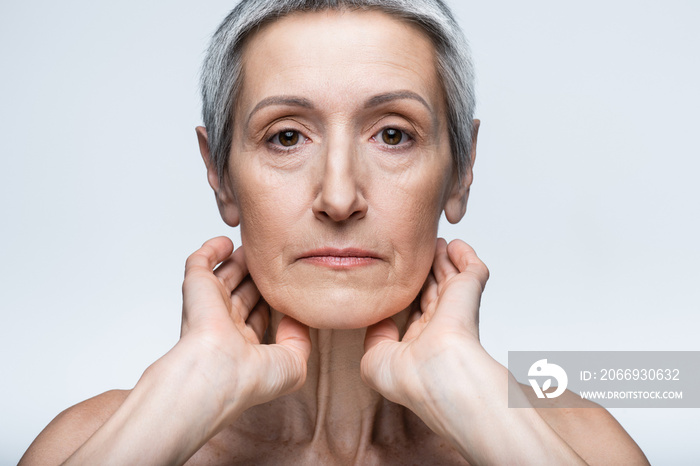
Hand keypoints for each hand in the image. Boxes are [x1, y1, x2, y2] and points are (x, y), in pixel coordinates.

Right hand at [179, 236, 310, 409]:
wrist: (216, 372)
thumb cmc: (250, 378)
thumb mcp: (293, 365)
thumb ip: (300, 340)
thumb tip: (297, 319)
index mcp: (243, 346)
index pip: (258, 316)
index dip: (272, 301)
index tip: (288, 286)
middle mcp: (224, 326)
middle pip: (242, 293)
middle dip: (257, 277)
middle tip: (274, 260)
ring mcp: (209, 306)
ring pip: (225, 275)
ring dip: (240, 260)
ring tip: (256, 247)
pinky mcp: (195, 288)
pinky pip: (199, 262)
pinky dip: (212, 250)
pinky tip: (227, 243)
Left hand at [361, 239, 585, 464]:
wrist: (440, 376)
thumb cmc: (411, 378)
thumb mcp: (374, 360)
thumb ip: (374, 336)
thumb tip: (380, 319)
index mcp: (420, 342)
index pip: (414, 312)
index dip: (406, 295)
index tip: (394, 279)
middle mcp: (439, 325)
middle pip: (432, 290)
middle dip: (425, 272)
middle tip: (416, 252)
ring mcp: (455, 309)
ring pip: (451, 277)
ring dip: (443, 259)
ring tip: (434, 242)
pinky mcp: (469, 294)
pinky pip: (473, 270)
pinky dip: (466, 255)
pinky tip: (455, 245)